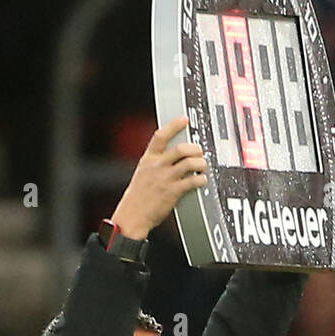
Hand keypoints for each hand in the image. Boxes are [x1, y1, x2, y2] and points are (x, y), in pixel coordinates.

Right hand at [109, 118, 207, 237]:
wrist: (132, 216)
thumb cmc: (137, 198)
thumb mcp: (142, 173)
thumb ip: (156, 163)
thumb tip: (173, 157)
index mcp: (148, 159)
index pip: (161, 136)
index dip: (174, 125)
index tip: (184, 119)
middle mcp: (157, 166)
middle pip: (181, 149)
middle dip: (195, 149)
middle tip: (199, 153)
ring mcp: (165, 179)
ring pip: (190, 163)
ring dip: (201, 164)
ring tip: (202, 167)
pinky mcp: (173, 192)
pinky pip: (193, 181)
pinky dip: (202, 180)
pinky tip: (202, 181)